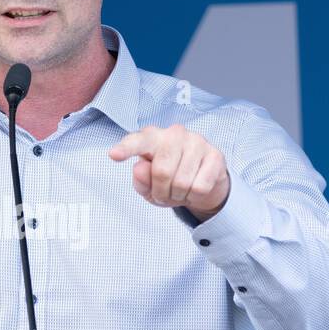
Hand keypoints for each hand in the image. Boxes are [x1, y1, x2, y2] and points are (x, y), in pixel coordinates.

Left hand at [108, 124, 230, 222]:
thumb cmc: (168, 180)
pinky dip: (194, 196)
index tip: (113, 154)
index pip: (138, 142)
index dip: (126, 149)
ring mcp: (197, 141)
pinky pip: (200, 187)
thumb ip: (141, 180)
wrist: (201, 182)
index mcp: (152, 137)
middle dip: (162, 191)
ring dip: (178, 196)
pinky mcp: (215, 155)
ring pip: (182, 182)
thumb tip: (141, 169)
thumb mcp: (148, 186)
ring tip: (179, 190)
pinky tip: (194, 188)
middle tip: (164, 193)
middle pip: (162, 172)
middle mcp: (174, 133)